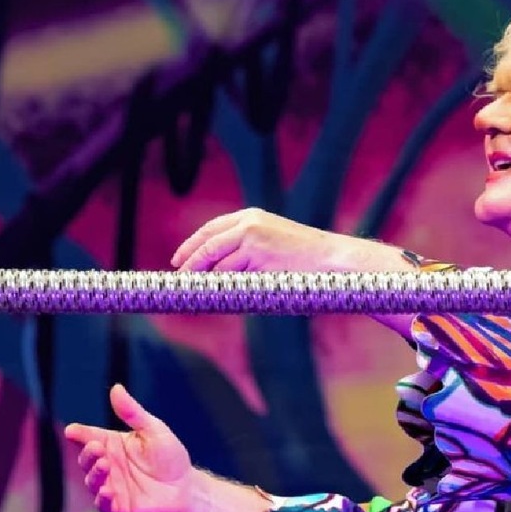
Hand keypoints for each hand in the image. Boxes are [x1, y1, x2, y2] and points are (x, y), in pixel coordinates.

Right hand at [63, 384, 193, 511]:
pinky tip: (107, 491)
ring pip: (92, 481)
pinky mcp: (119, 507)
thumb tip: (116, 388)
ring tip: (104, 464)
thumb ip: (132, 413)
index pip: (89, 437)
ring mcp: (111, 486)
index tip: (72, 431)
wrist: (187, 487)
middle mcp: (108, 465)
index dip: (78, 434)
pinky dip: (102, 498)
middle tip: (97, 448)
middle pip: (86, 459)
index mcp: (113, 445)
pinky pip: (104, 504)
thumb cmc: (170, 456)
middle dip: (87, 453)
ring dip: (94, 473)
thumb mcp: (153, 430)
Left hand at [171, 207, 369, 272]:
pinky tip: (215, 295)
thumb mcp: (272, 243)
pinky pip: (230, 274)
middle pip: (208, 243)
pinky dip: (221, 286)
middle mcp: (249, 223)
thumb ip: (245, 250)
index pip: (212, 229)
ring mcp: (252, 238)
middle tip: (179, 278)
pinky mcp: (257, 254)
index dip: (192, 245)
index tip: (179, 260)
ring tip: (196, 291)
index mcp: (252, 217)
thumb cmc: (304, 260)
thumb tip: (216, 269)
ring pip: (217, 261)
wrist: (331, 260)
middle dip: (190, 262)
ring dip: (205, 279)